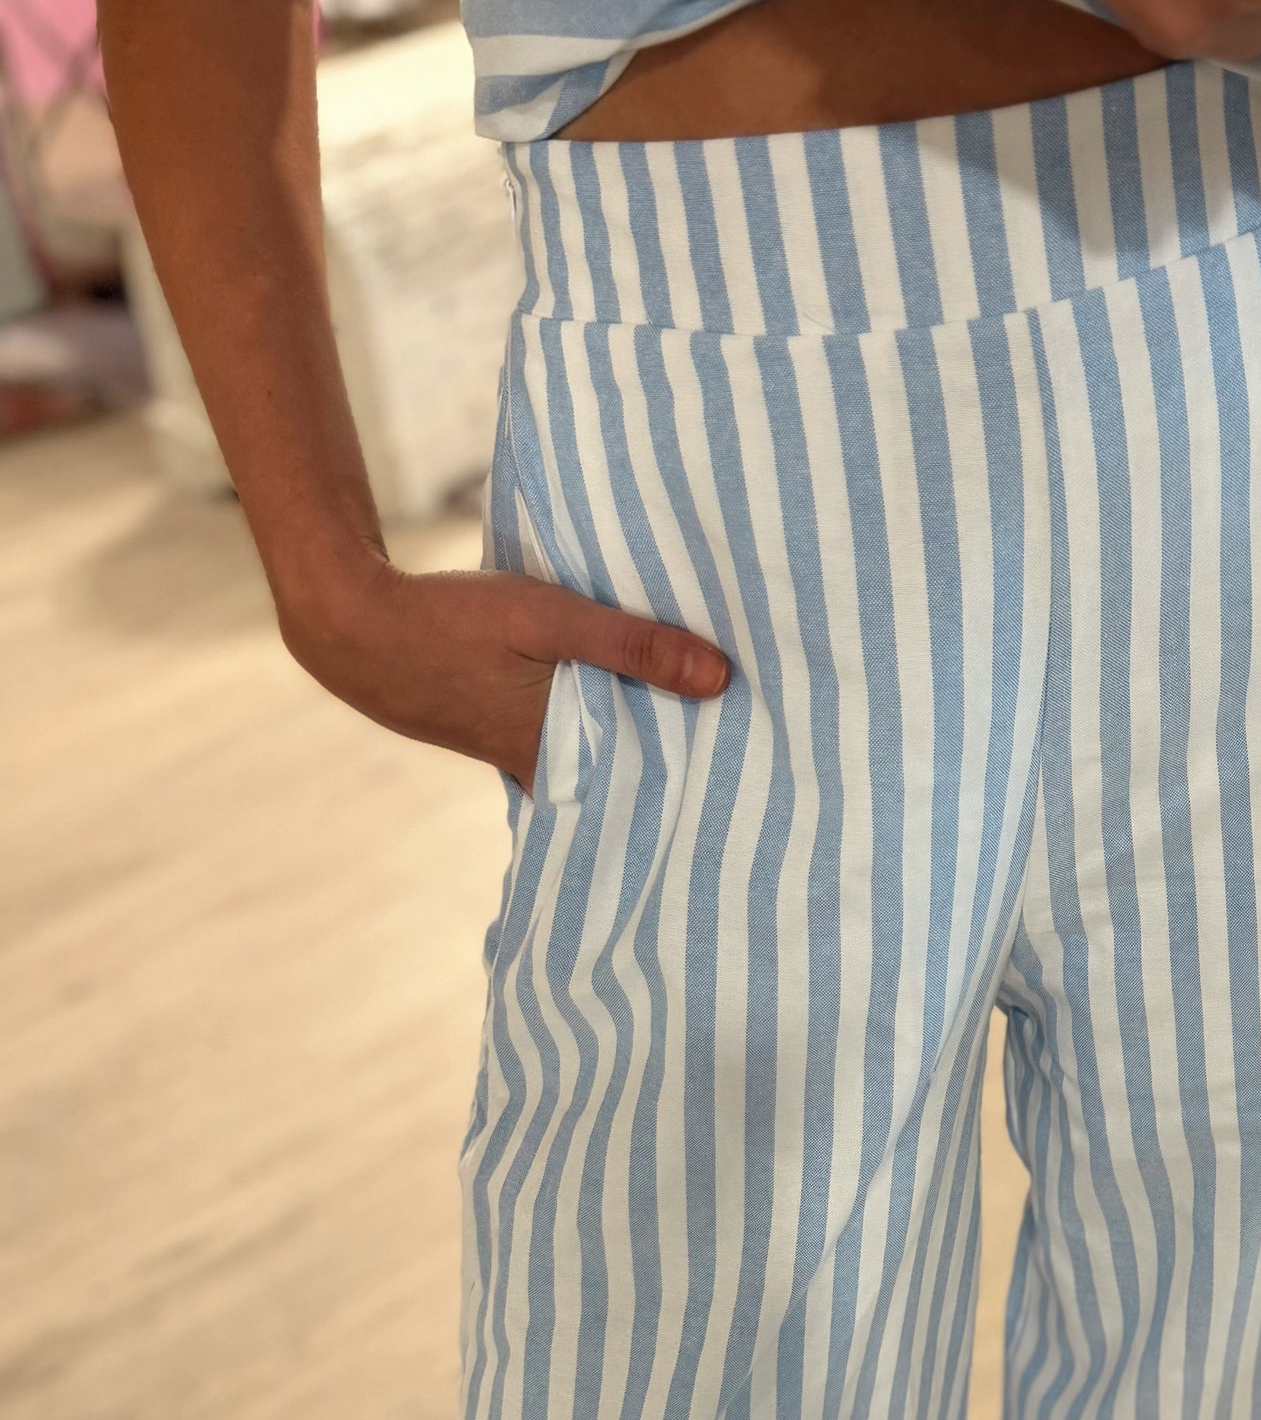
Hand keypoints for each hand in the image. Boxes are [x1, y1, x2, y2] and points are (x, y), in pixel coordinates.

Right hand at [278, 554, 731, 793]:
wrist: (352, 626)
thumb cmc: (450, 621)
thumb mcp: (548, 619)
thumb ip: (633, 644)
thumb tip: (721, 679)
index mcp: (559, 758)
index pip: (642, 797)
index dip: (693, 798)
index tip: (749, 801)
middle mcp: (542, 770)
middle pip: (625, 781)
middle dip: (676, 776)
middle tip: (749, 773)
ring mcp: (518, 752)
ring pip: (597, 760)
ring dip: (640, 748)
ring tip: (708, 737)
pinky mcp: (503, 728)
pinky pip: (568, 738)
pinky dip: (601, 727)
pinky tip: (632, 708)